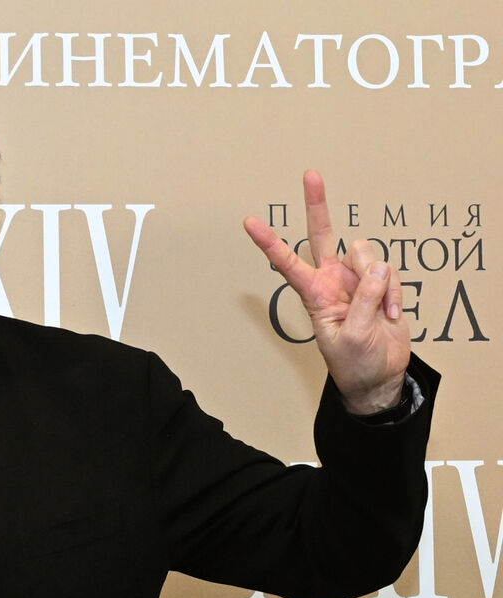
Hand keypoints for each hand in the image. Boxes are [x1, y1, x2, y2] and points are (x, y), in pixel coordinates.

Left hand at [243, 170, 410, 414]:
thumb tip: (377, 268)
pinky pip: (390, 272)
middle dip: (317, 204)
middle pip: (323, 234)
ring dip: (378, 282)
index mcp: (314, 293)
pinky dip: (394, 293)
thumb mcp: (352, 336)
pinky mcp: (380, 282)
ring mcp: (356, 278)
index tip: (249, 222)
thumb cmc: (356, 362)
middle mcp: (332, 279)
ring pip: (368, 253)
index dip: (270, 242)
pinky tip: (389, 315)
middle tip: (310, 174)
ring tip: (379, 313)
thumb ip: (363, 300)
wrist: (380, 376)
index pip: (287, 262)